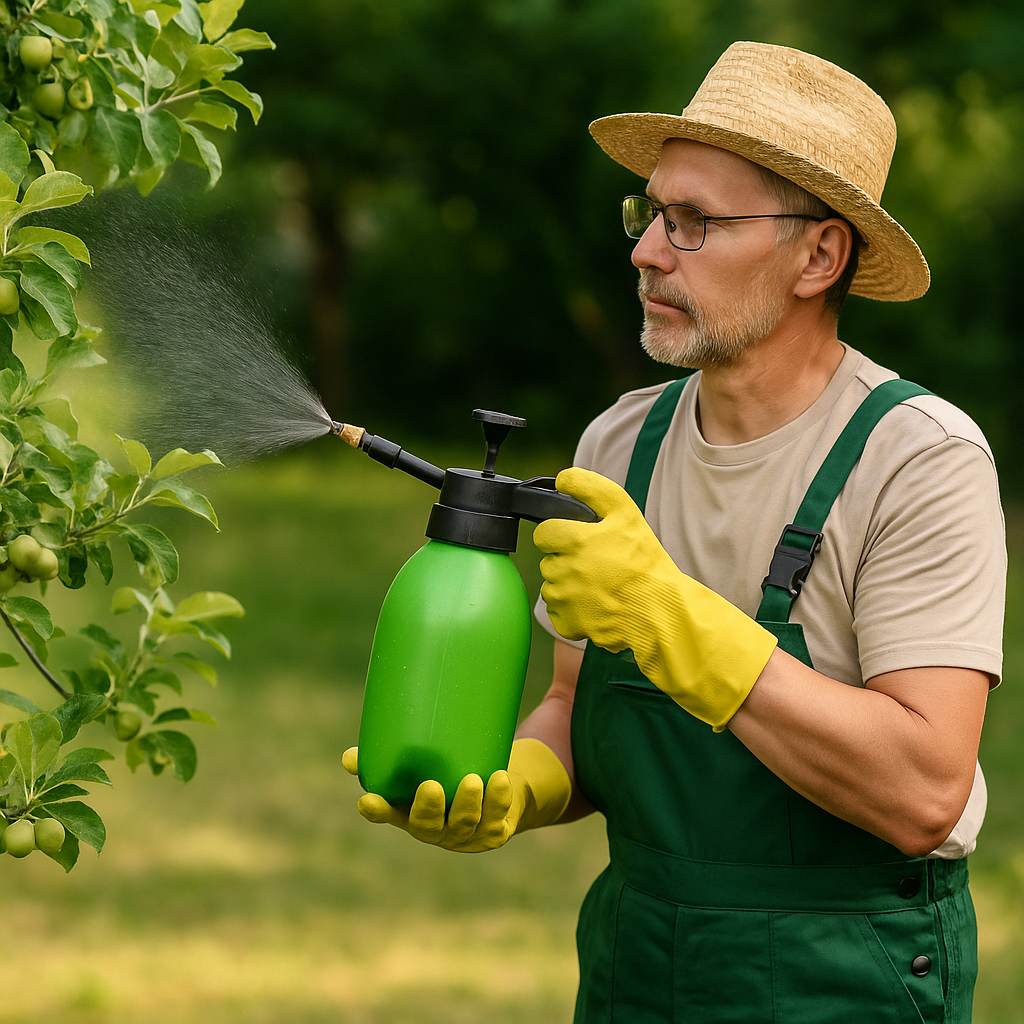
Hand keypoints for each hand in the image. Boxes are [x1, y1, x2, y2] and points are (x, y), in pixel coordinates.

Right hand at [342, 739, 570, 852]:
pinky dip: (499, 798)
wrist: (500, 788)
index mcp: (411, 810)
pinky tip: (500, 780)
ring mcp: (466, 832)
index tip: (367, 800)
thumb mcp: (426, 753)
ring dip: (468, 804)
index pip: (388, 814)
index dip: (378, 810)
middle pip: (426, 825)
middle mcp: (435, 827)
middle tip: (430, 786)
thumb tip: (368, 719)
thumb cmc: (452, 766)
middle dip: (427, 809)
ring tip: (472, 779)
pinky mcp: (496, 827)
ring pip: (465, 823)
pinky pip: (498, 815)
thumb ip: (398, 739)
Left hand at [533, 467, 777, 730]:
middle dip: (565, 560)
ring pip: (552, 587)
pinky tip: (593, 606)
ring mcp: (566, 600)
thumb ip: (591, 488)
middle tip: (594, 563)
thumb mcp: (625, 512)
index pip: (543, 532)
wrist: (661, 611)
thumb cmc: (645, 562)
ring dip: (568, 586)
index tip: (575, 539)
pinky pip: (558, 615)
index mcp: (575, 541)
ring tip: (597, 586)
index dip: (558, 533)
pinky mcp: (570, 624)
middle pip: (548, 561)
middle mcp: (564, 571)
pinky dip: (571, 612)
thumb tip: (563, 478)